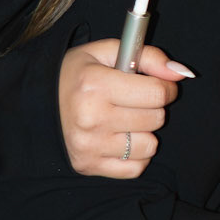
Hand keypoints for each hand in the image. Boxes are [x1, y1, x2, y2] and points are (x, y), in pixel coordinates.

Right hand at [58, 42, 191, 177]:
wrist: (37, 104)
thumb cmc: (76, 75)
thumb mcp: (106, 52)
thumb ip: (148, 56)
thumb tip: (182, 73)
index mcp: (95, 85)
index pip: (156, 93)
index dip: (166, 87)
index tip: (159, 85)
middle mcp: (91, 118)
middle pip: (156, 118)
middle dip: (154, 107)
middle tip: (137, 101)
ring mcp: (89, 145)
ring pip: (149, 145)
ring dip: (144, 132)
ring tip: (126, 120)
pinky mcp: (88, 166)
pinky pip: (136, 168)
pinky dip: (136, 155)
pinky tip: (121, 139)